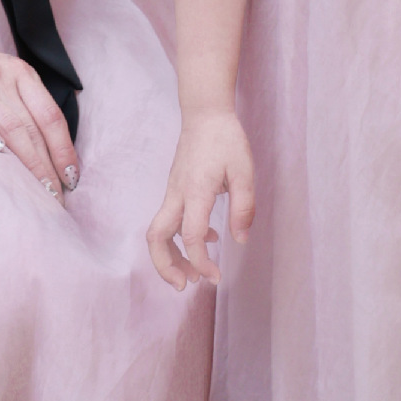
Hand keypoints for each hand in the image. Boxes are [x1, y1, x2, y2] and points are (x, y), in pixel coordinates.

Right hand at [0, 27, 78, 198]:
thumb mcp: (5, 73)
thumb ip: (26, 101)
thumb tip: (51, 146)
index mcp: (21, 73)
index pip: (51, 116)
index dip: (64, 149)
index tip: (72, 177)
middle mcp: (2, 78)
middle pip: (32, 128)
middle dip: (48, 166)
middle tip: (56, 197)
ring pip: (9, 127)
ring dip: (26, 163)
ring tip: (36, 191)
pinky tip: (0, 159)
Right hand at [147, 109, 254, 289]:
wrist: (205, 114)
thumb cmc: (226, 140)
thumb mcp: (244, 171)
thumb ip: (243, 207)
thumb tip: (240, 240)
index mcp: (196, 191)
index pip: (191, 236)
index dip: (201, 263)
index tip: (215, 278)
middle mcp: (178, 194)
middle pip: (156, 237)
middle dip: (165, 266)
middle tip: (184, 285)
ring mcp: (172, 192)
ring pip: (158, 231)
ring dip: (170, 256)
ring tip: (193, 274)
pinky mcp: (174, 190)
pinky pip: (169, 220)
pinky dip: (179, 238)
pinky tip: (206, 239)